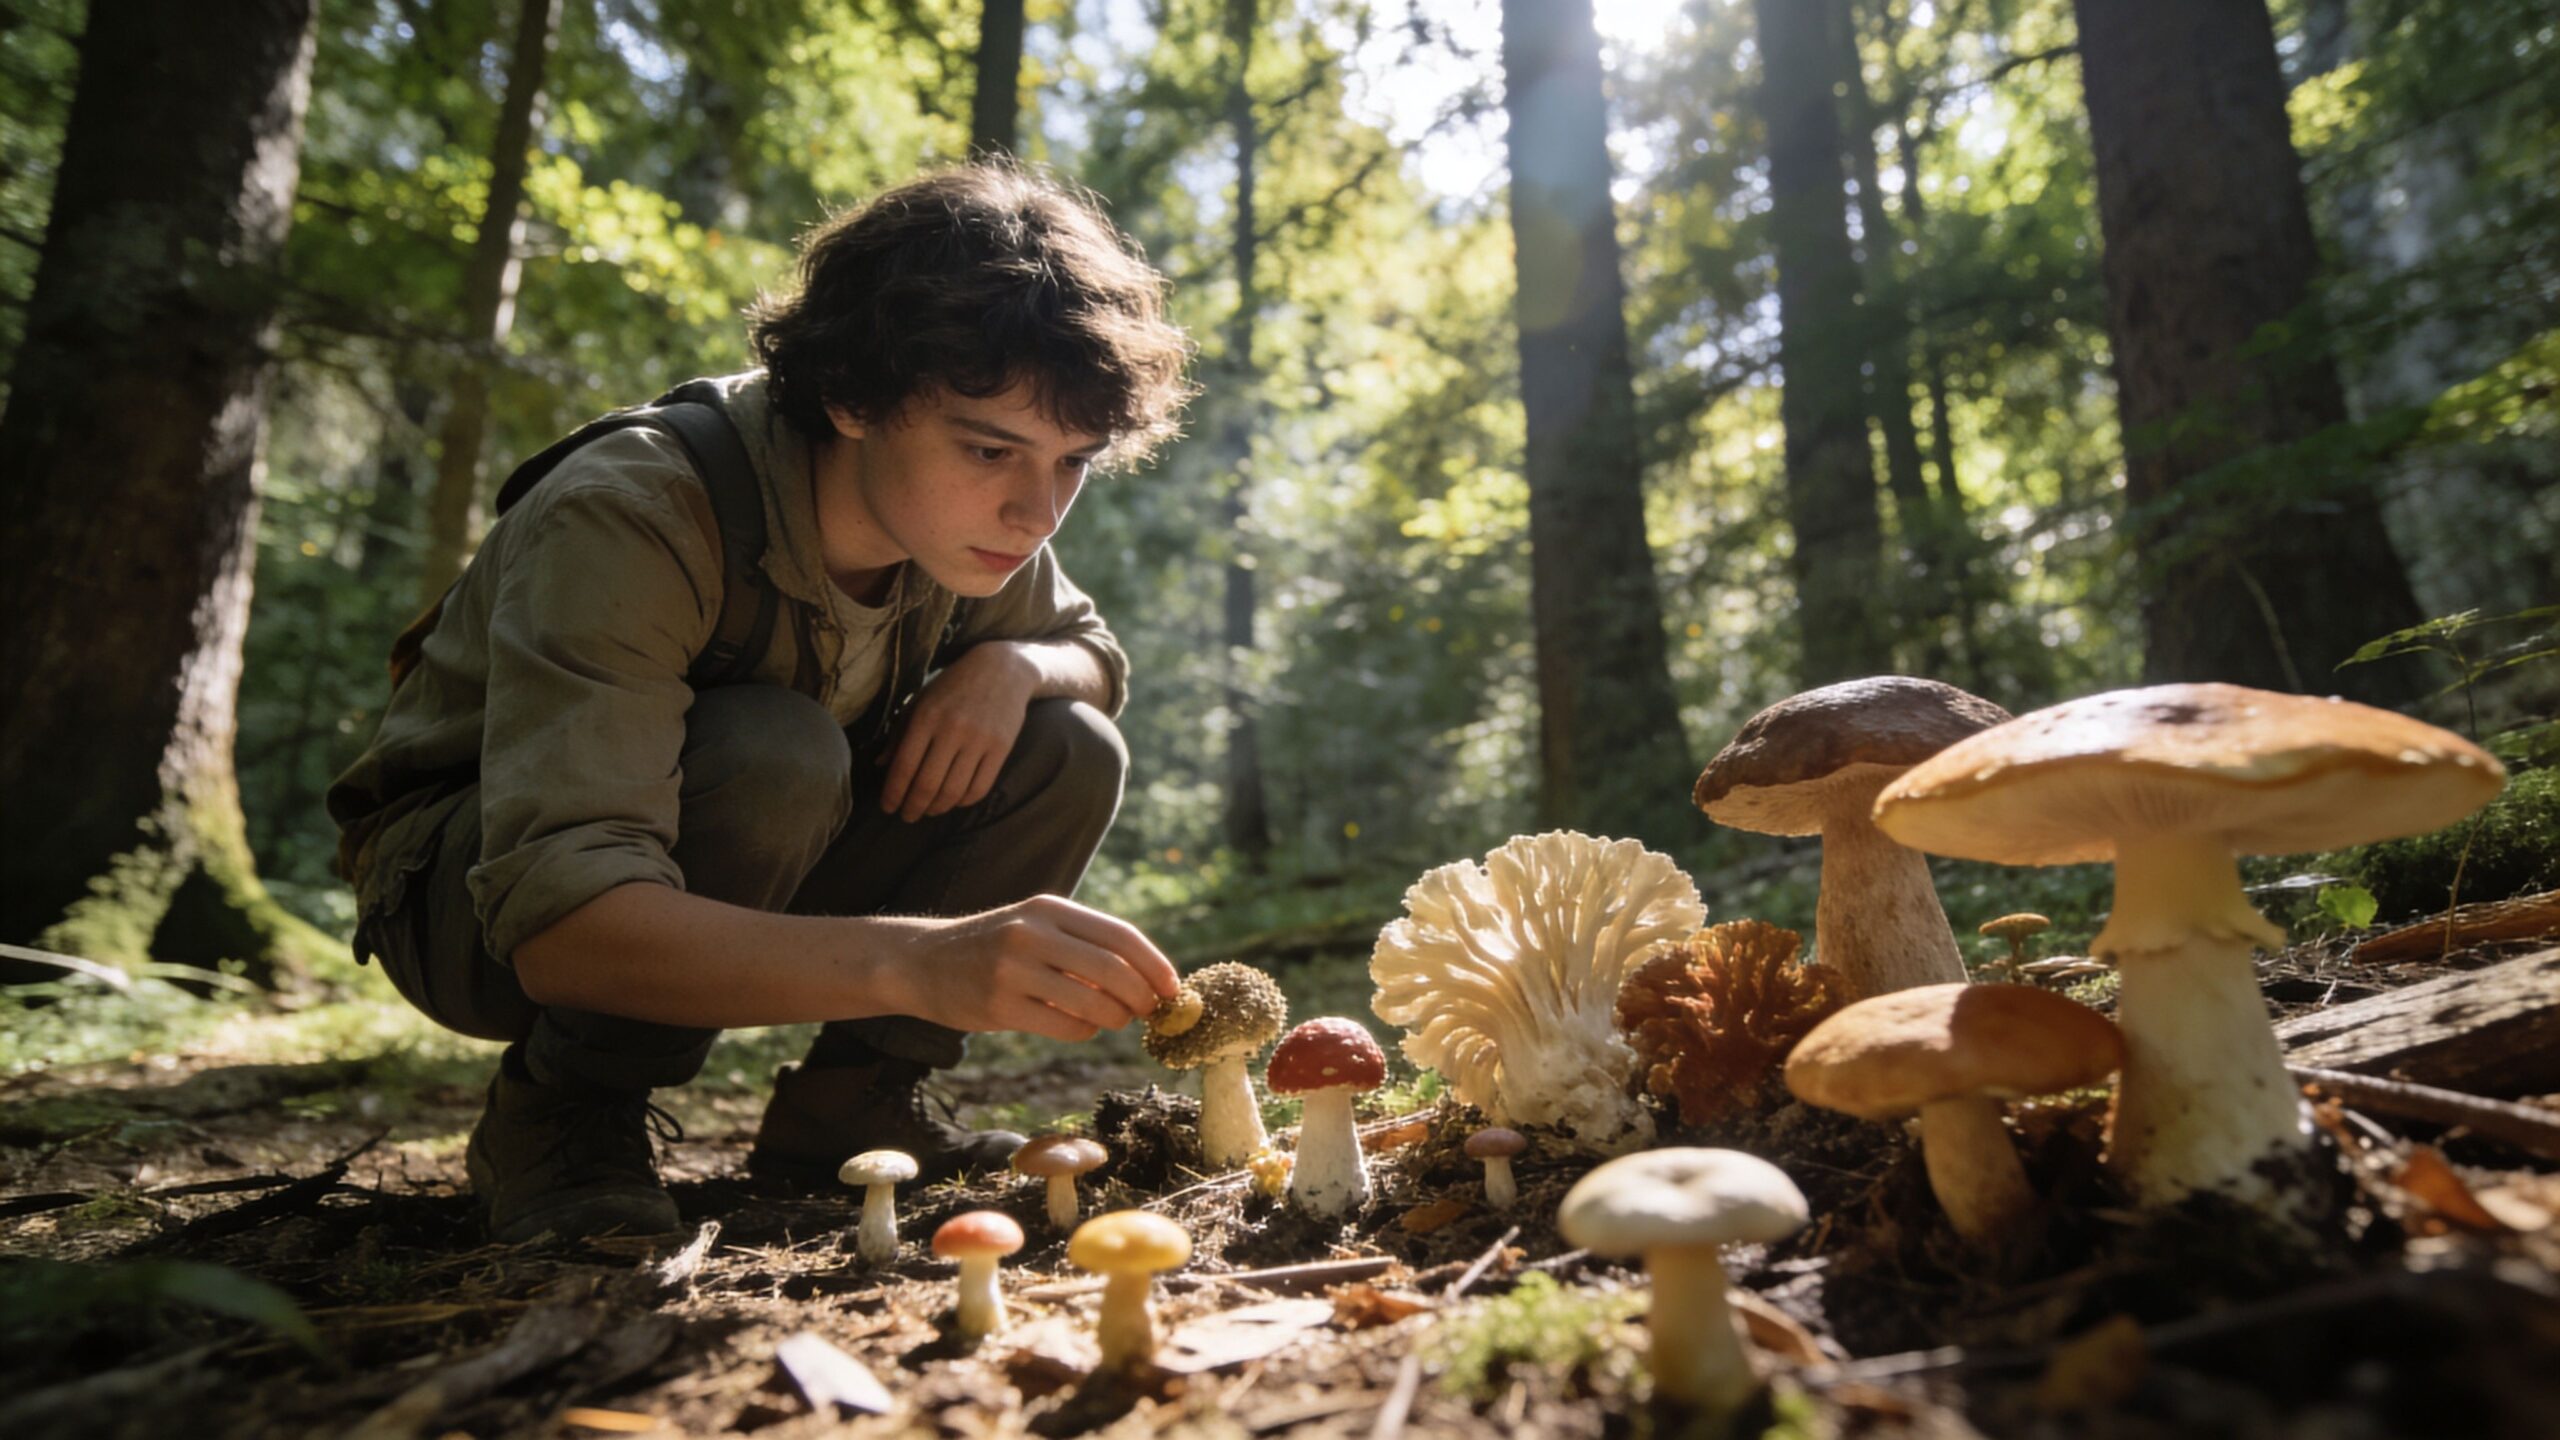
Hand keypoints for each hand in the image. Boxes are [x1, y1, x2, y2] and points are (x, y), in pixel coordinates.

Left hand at [881, 644, 1037, 821]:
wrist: (1003, 668)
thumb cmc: (954, 685)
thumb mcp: (921, 700)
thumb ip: (899, 732)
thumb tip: (880, 765)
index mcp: (927, 716)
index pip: (904, 766)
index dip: (893, 793)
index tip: (888, 807)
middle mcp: (953, 729)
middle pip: (927, 784)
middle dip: (913, 807)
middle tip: (907, 816)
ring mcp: (979, 739)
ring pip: (953, 791)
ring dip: (937, 808)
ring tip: (928, 810)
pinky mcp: (1001, 747)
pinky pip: (979, 788)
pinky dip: (963, 801)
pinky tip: (953, 801)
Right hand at [895, 896, 1179, 1042]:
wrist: (922, 961)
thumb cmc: (994, 946)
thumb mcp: (1036, 927)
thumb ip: (1084, 945)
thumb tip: (1149, 980)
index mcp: (1049, 908)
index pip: (1120, 936)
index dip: (1155, 965)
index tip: (1172, 988)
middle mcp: (1032, 933)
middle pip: (1113, 970)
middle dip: (1142, 997)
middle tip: (1149, 1012)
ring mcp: (1013, 969)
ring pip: (1093, 1003)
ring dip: (1116, 1018)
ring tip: (1115, 1019)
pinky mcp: (999, 1006)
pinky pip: (1065, 1027)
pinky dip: (1085, 1031)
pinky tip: (1080, 1026)